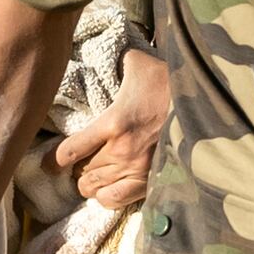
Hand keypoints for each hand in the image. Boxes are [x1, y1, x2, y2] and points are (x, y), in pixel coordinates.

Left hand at [51, 55, 174, 211]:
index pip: (68, 151)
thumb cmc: (170, 83)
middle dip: (76, 170)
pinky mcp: (150, 181)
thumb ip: (115, 63)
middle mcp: (120, 152)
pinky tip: (108, 187)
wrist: (204, 106)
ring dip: (90, 182)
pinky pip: (115, 201)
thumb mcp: (138, 65)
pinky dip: (106, 197)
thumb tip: (106, 52)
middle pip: (80, 173)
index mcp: (112, 123)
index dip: (53, 161)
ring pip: (94, 188)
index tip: (49, 163)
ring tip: (93, 174)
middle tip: (81, 163)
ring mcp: (136, 170)